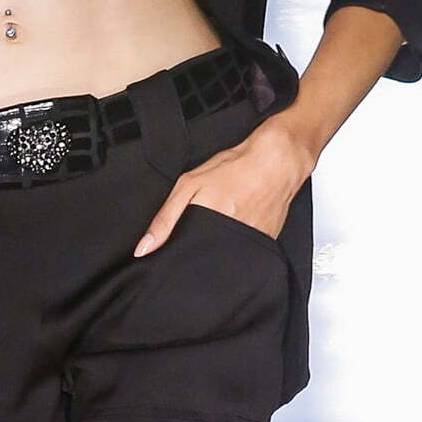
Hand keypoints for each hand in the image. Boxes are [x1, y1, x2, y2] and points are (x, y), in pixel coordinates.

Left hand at [133, 115, 312, 256]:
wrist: (277, 162)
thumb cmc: (236, 168)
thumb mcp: (189, 186)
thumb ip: (165, 219)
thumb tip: (144, 248)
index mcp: (210, 228)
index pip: (186, 259)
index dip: (178, 256)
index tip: (176, 250)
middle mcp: (232, 241)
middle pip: (206, 260)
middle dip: (201, 249)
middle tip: (208, 223)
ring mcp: (251, 244)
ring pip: (226, 256)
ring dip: (221, 244)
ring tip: (226, 219)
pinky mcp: (266, 243)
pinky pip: (246, 250)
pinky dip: (240, 240)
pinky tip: (240, 222)